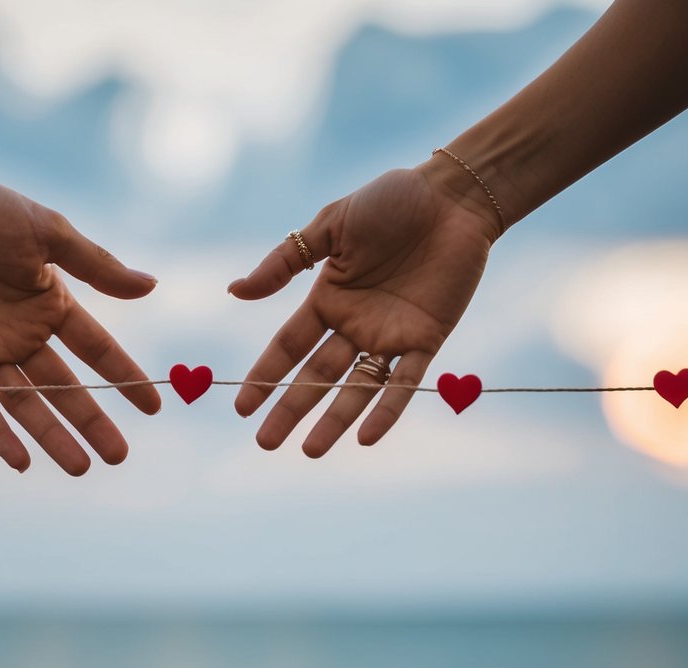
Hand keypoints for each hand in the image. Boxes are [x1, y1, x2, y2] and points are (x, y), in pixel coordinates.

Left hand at [0, 174, 160, 474]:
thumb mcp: (48, 231)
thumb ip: (97, 265)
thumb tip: (151, 286)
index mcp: (52, 303)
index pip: (97, 349)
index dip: (124, 377)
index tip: (153, 406)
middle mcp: (25, 334)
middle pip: (65, 387)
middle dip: (92, 421)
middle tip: (118, 455)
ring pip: (26, 403)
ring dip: (52, 435)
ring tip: (81, 467)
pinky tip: (20, 461)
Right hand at [228, 158, 501, 455]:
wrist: (452, 196)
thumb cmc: (391, 201)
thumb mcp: (330, 226)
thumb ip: (286, 261)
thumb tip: (235, 292)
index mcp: (328, 299)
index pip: (288, 347)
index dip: (266, 377)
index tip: (242, 407)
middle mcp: (354, 325)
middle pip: (316, 377)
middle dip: (290, 409)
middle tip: (266, 443)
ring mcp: (390, 336)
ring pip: (356, 388)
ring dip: (333, 420)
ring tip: (311, 451)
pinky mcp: (427, 339)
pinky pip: (405, 382)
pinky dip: (386, 410)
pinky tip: (366, 438)